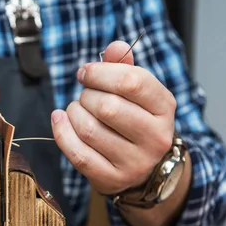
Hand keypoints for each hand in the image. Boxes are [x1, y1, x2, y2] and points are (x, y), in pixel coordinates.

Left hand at [51, 41, 176, 194]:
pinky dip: (62, 132)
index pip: (132, 82)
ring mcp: (135, 162)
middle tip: (84, 96)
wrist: (141, 167)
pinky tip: (60, 120)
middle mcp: (155, 137)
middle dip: (86, 95)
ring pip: (89, 130)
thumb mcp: (136, 92)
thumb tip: (114, 46)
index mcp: (164, 107)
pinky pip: (77, 153)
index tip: (85, 73)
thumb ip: (124, 66)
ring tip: (76, 110)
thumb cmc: (133, 120)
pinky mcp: (112, 179)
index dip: (100, 72)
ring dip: (73, 113)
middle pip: (108, 107)